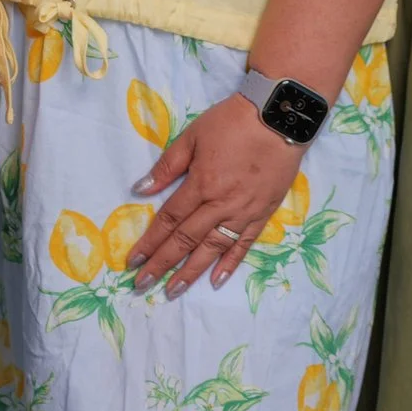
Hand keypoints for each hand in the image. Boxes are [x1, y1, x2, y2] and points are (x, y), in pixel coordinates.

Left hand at [125, 94, 301, 296]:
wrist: (279, 119)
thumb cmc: (231, 123)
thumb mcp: (192, 136)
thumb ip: (167, 166)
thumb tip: (140, 189)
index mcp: (200, 184)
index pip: (169, 220)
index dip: (149, 242)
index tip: (132, 262)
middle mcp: (220, 204)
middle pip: (186, 240)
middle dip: (162, 264)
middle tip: (142, 286)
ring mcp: (243, 212)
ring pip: (212, 249)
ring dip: (191, 272)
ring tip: (172, 291)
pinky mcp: (262, 214)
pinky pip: (243, 244)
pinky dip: (229, 264)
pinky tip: (216, 281)